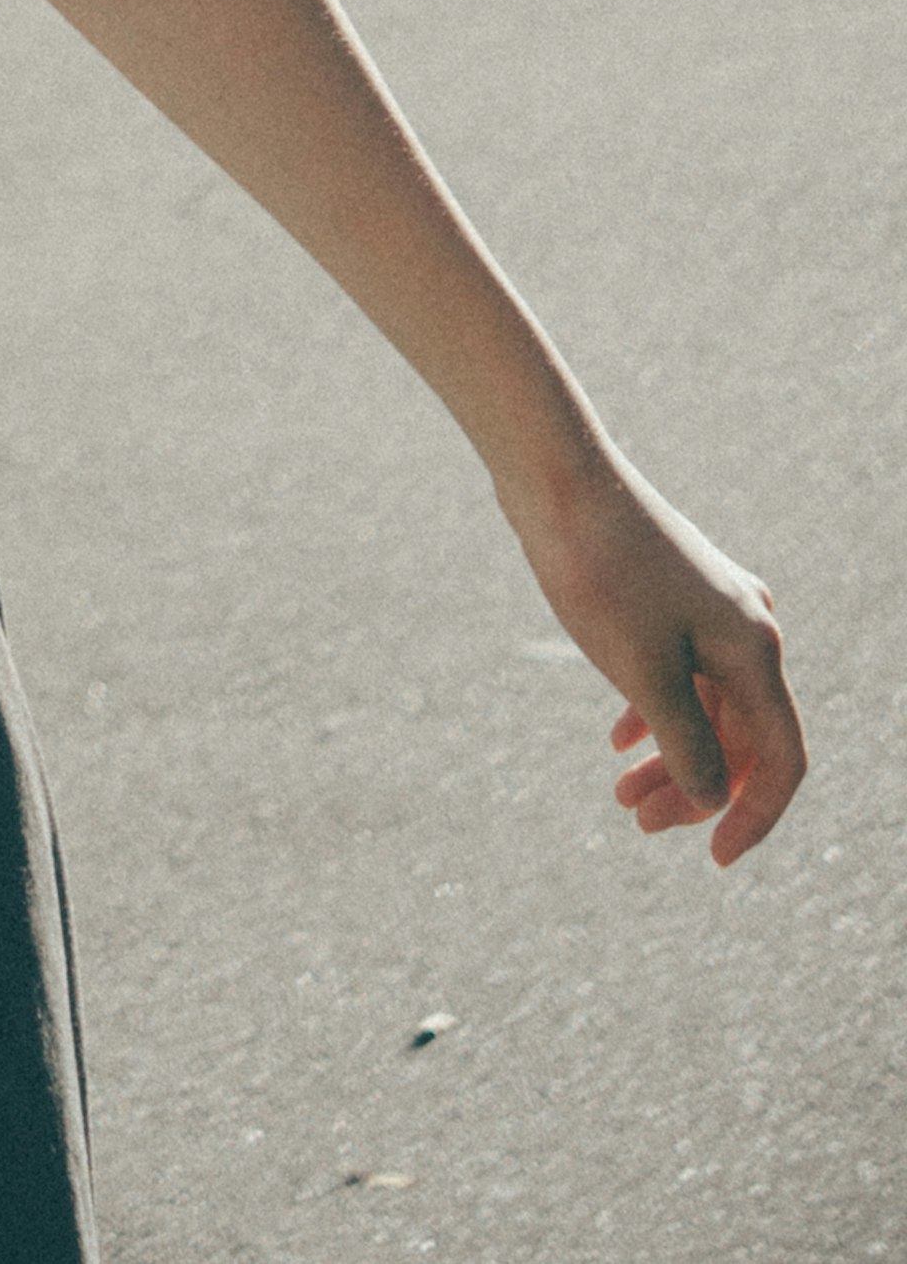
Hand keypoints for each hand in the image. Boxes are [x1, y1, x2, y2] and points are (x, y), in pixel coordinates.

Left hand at [506, 445, 803, 864]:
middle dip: (696, 787)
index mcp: (753, 649)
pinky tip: (618, 738)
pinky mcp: (672, 594)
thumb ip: (686, 743)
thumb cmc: (599, 572)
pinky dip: (655, 710)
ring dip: (670, 753)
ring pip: (706, 704)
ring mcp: (710, 607)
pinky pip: (681, 671)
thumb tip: (711, 798)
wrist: (553, 474)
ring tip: (621, 794)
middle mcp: (747, 628)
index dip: (755, 816)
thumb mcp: (643, 673)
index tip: (713, 858)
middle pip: (740, 736)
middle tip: (638, 821)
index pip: (781, 758)